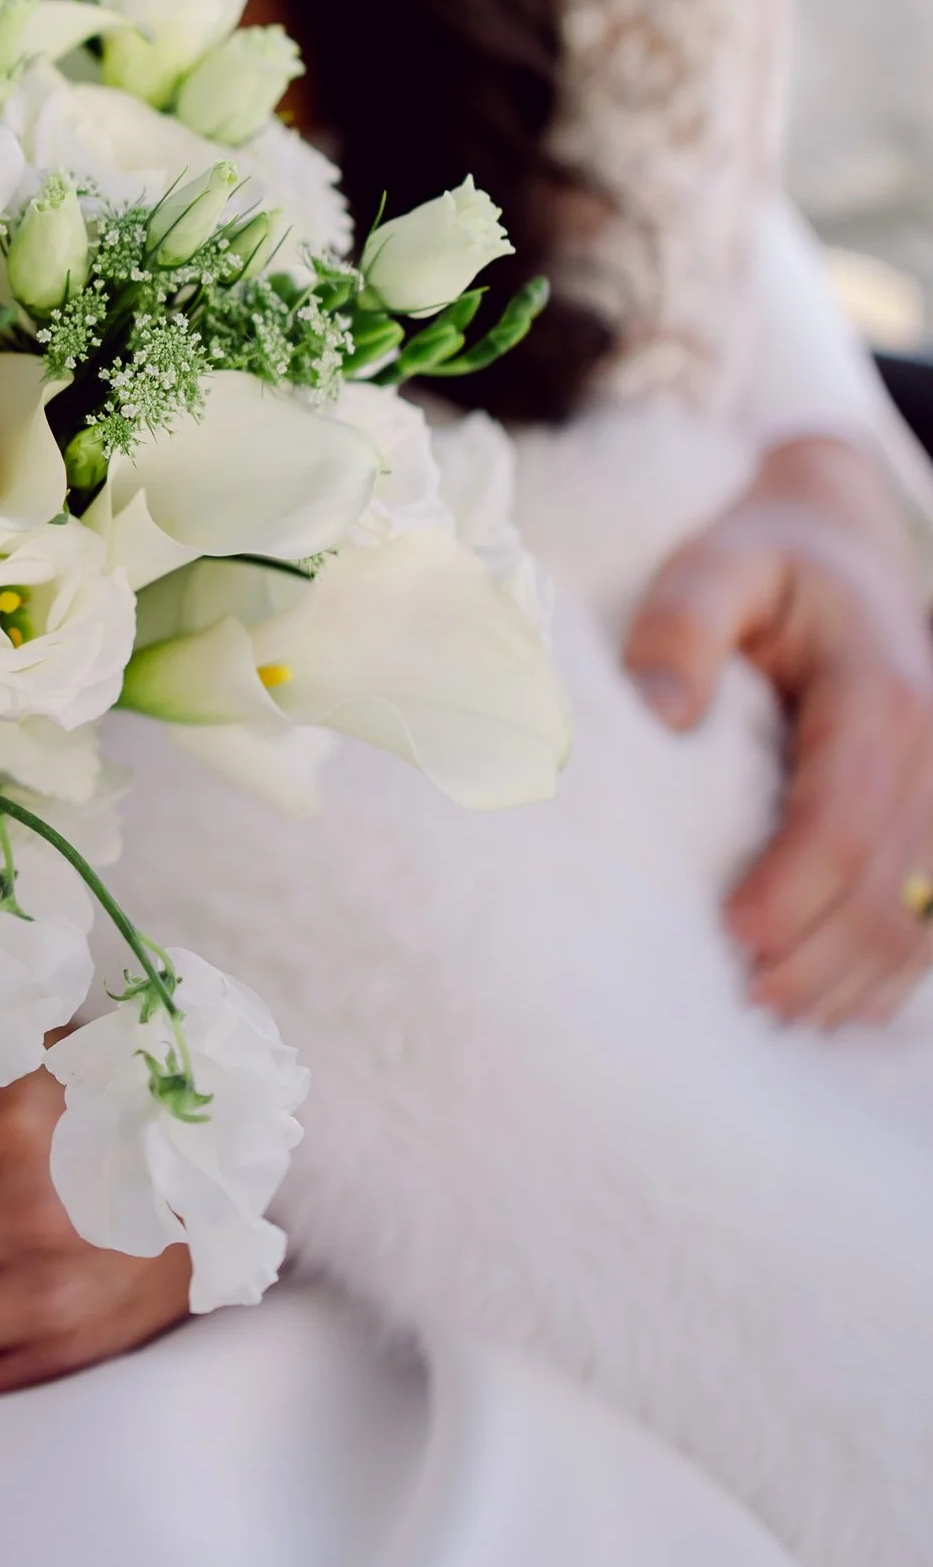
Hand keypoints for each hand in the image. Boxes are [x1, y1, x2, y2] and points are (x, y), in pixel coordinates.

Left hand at [625, 435, 932, 1025]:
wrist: (841, 549)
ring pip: (922, 914)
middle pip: (892, 881)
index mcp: (882, 690)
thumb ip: (682, 626)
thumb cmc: (764, 563)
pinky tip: (829, 1004)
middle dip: (820, 953)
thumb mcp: (714, 566)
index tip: (736, 936)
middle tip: (742, 1002)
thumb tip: (659, 713)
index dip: (798, 885)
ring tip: (775, 1018)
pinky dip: (886, 969)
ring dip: (854, 977)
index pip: (849, 812)